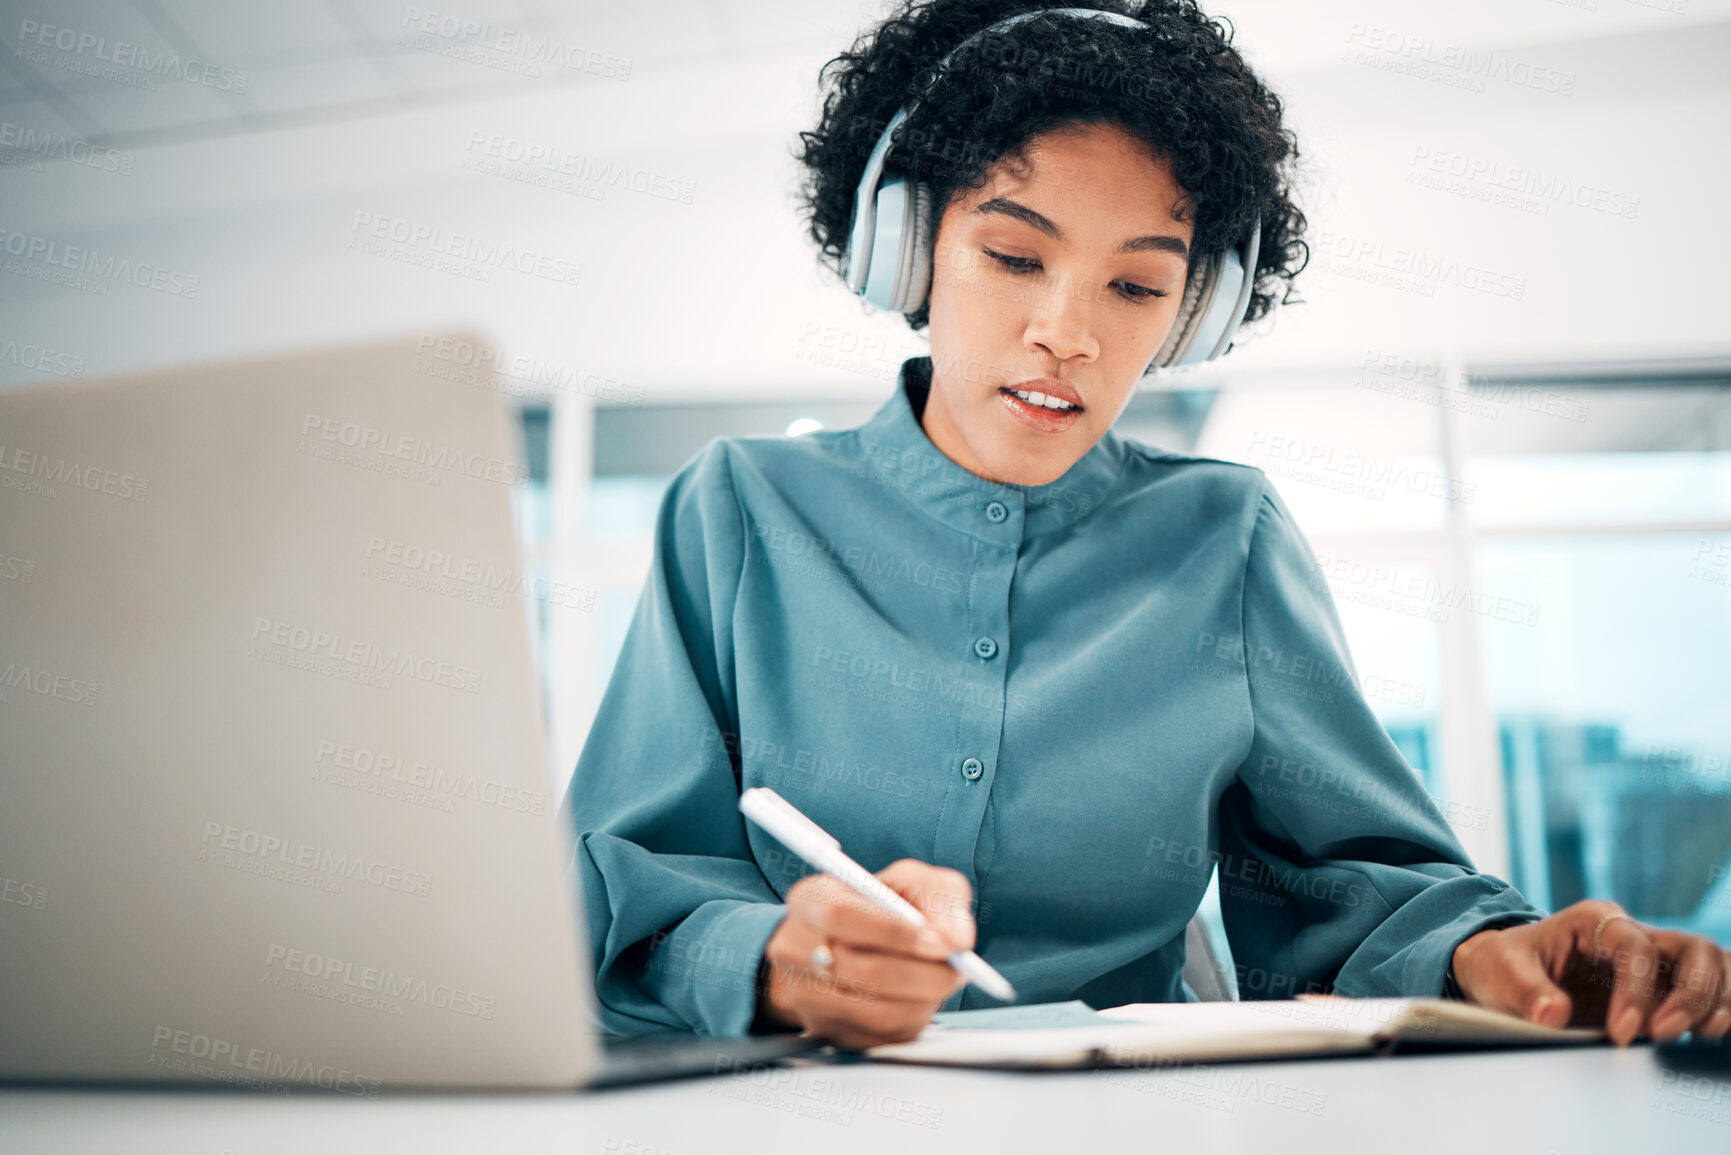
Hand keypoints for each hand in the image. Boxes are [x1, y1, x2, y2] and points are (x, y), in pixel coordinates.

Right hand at [755, 858, 975, 1048]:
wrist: (841, 945)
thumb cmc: (878, 908)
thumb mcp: (910, 881)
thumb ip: (940, 897)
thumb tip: (956, 939)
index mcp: (810, 901)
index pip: (841, 915)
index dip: (894, 932)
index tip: (939, 943)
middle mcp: (795, 949)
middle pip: (858, 970)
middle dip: (921, 974)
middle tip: (956, 970)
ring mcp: (805, 995)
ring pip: (873, 1012)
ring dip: (922, 1000)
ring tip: (941, 982)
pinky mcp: (825, 1031)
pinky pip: (879, 1037)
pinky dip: (911, 1020)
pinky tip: (919, 999)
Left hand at [1450, 899, 1730, 1045]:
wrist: (1506, 969)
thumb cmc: (1506, 964)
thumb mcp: (1502, 971)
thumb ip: (1526, 992)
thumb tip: (1552, 1015)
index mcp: (1595, 921)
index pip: (1636, 948)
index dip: (1637, 991)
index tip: (1622, 1034)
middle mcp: (1633, 934)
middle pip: (1693, 950)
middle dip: (1692, 994)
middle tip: (1663, 1035)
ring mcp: (1654, 959)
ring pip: (1713, 964)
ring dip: (1717, 999)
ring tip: (1702, 1035)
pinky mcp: (1664, 986)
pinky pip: (1713, 985)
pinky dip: (1723, 1004)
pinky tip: (1713, 1032)